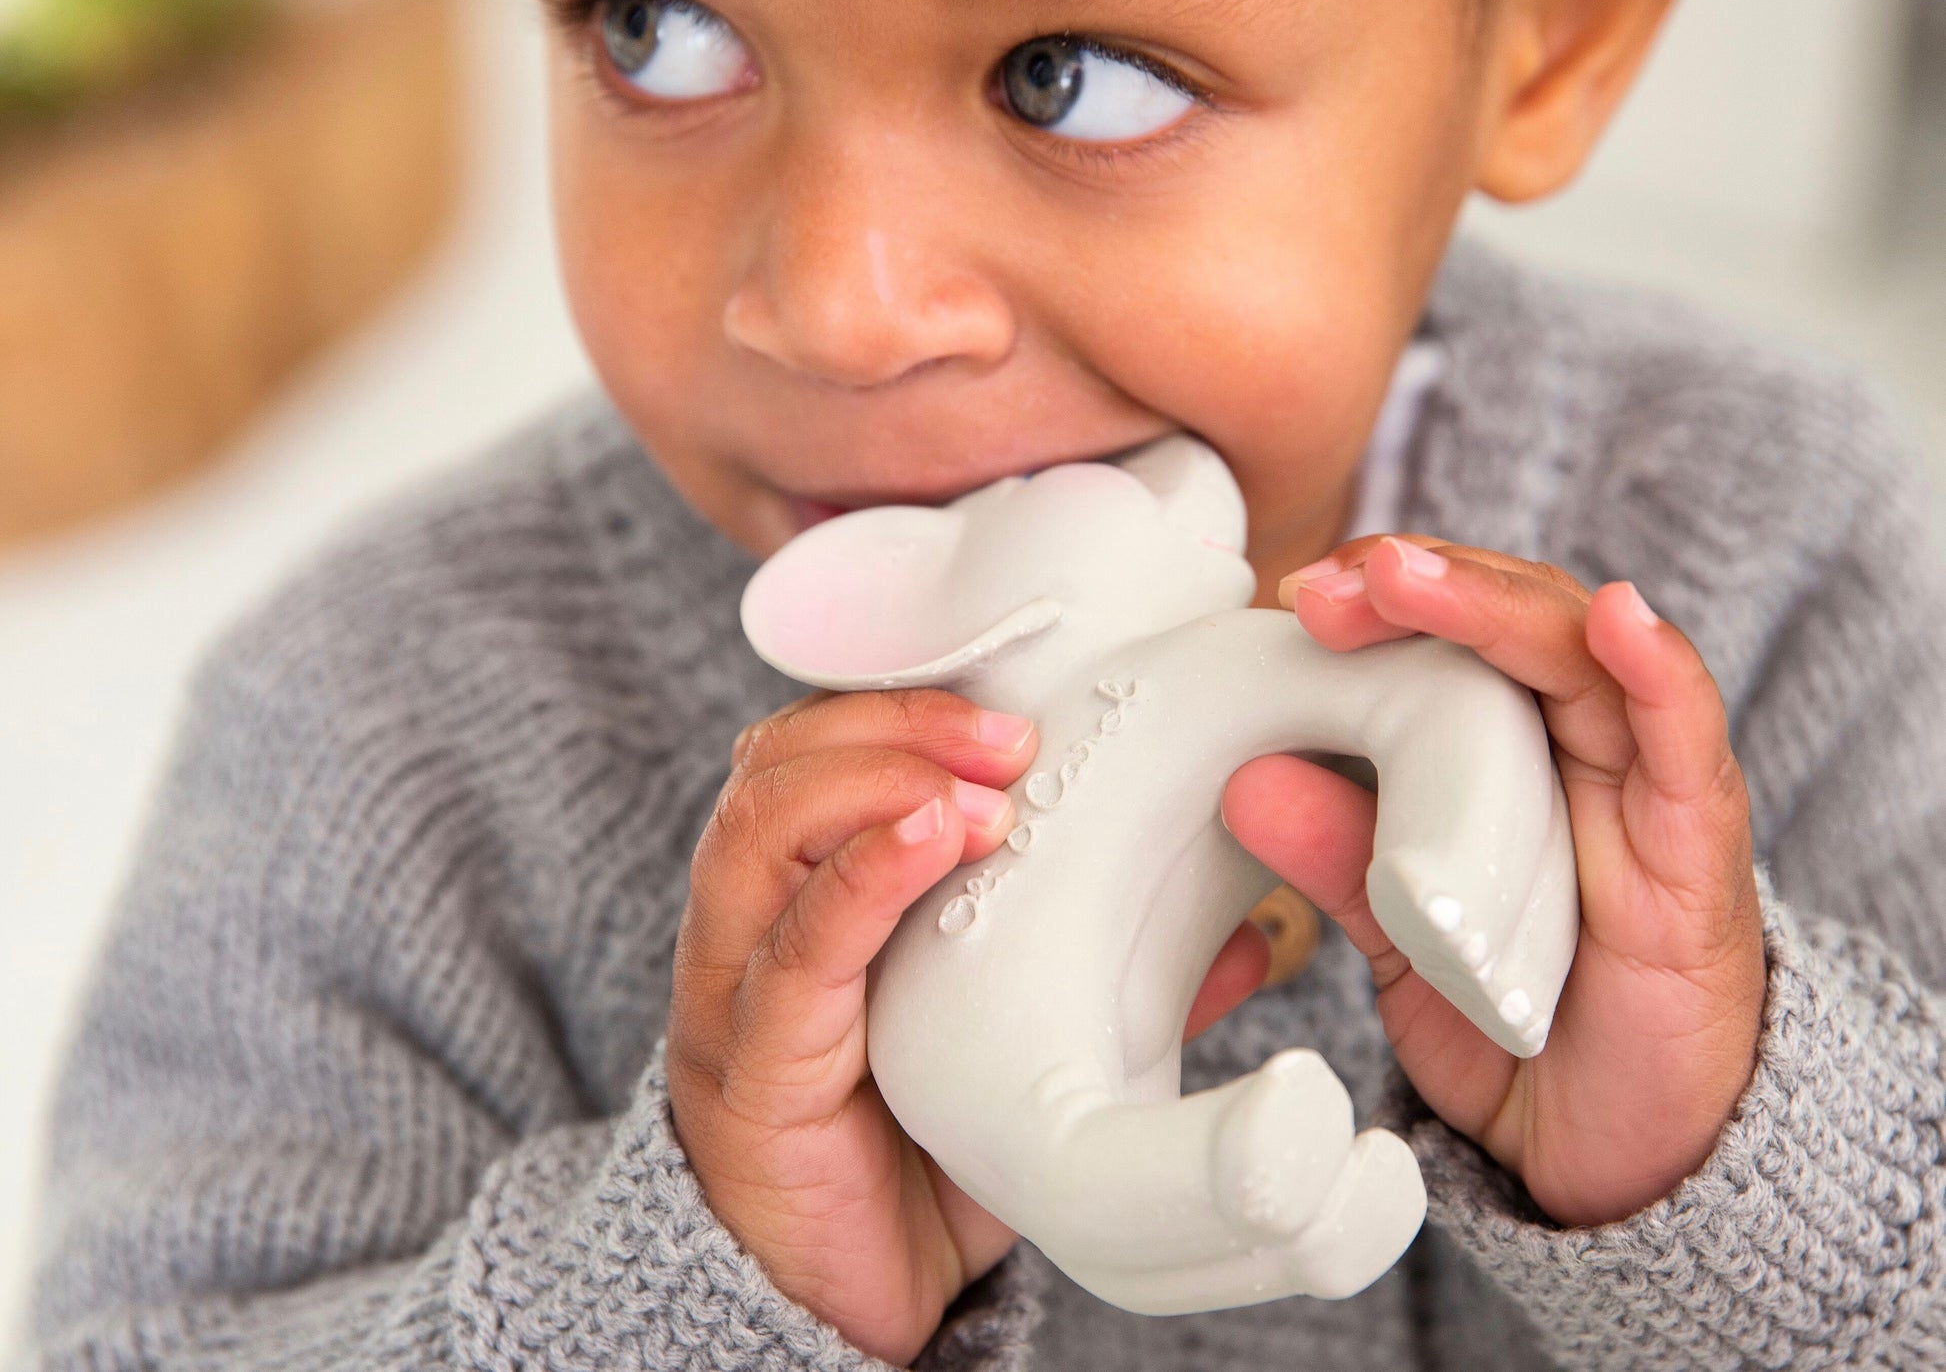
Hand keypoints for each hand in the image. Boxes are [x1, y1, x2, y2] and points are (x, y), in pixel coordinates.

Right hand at [669, 687, 1268, 1361]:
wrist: (839, 1303)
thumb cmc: (920, 1147)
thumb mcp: (1011, 1036)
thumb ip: (1107, 974)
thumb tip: (1249, 932)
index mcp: (808, 887)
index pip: (824, 743)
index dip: (906, 700)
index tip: (1019, 700)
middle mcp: (753, 918)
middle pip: (779, 761)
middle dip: (895, 724)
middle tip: (1012, 739)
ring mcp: (738, 988)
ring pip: (758, 827)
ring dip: (874, 780)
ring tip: (976, 795)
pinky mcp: (751, 1068)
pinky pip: (788, 953)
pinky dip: (856, 880)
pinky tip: (926, 841)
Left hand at [1221, 536, 1765, 1226]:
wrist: (1610, 1152)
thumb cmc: (1514, 1017)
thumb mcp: (1403, 932)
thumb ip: (1339, 857)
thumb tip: (1247, 784)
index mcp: (1508, 750)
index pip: (1457, 632)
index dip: (1382, 596)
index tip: (1300, 596)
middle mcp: (1579, 750)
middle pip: (1516, 619)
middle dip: (1422, 584)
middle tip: (1330, 587)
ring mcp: (1643, 795)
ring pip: (1584, 658)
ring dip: (1494, 607)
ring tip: (1410, 577)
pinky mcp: (1697, 862)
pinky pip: (1689, 752)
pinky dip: (1659, 678)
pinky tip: (1620, 621)